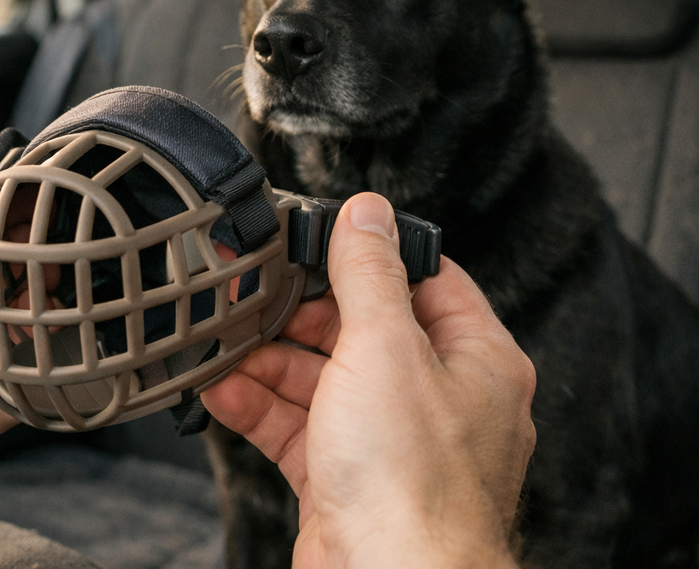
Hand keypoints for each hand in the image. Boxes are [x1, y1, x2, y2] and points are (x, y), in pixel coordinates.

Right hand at [202, 193, 535, 567]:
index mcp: (476, 361)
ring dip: (270, 362)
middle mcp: (441, 402)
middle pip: (366, 332)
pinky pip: (301, 430)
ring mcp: (394, 446)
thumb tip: (368, 213)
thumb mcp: (385, 348)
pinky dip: (260, 409)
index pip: (428, 283)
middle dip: (303, 314)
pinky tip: (221, 391)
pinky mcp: (349, 483)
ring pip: (326, 382)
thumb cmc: (413, 486)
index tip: (323, 239)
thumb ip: (370, 274)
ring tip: (224, 342)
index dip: (374, 257)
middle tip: (256, 292)